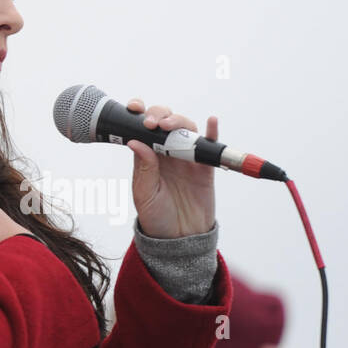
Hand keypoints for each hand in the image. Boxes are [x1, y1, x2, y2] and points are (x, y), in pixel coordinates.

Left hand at [123, 98, 216, 238]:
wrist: (180, 239)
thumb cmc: (157, 217)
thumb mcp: (144, 194)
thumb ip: (143, 168)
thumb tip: (135, 141)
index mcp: (148, 156)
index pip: (142, 127)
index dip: (139, 113)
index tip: (134, 108)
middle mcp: (167, 152)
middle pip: (166, 122)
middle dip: (160, 115)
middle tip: (153, 123)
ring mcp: (187, 157)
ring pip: (186, 129)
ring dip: (180, 121)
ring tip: (172, 126)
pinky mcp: (205, 167)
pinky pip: (210, 146)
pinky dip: (213, 132)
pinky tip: (211, 122)